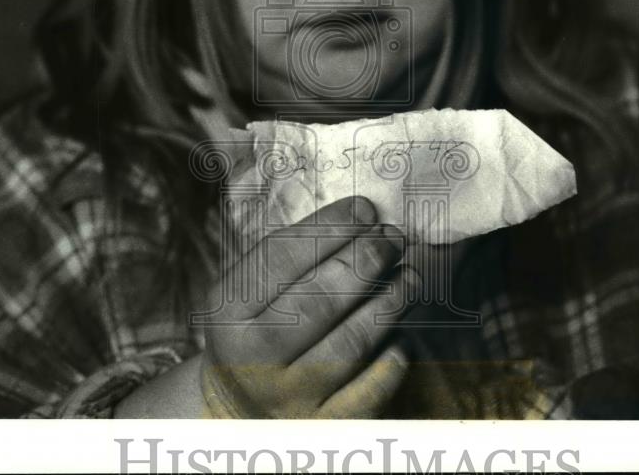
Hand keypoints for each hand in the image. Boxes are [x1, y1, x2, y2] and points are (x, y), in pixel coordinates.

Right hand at [200, 196, 419, 417]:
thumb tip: (364, 218)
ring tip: (410, 275)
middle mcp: (252, 358)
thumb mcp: (250, 289)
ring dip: (388, 303)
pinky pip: (370, 391)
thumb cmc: (257, 326)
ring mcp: (288, 397)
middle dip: (364, 261)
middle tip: (393, 238)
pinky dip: (392, 358)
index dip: (329, 229)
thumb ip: (295, 255)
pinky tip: (400, 333)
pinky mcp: (323, 428)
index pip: (280, 259)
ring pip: (349, 345)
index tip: (366, 209)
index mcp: (228, 312)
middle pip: (317, 301)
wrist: (238, 407)